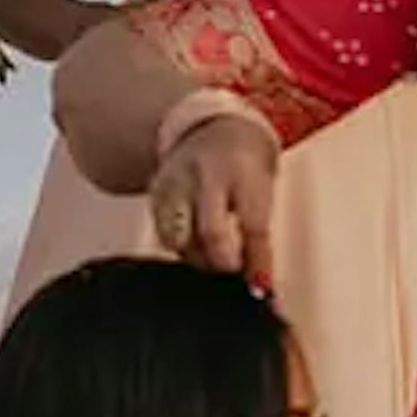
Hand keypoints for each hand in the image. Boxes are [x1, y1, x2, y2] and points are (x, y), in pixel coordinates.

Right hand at [148, 104, 279, 281]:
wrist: (214, 129)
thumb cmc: (243, 166)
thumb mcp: (261, 194)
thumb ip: (259, 239)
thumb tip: (261, 287)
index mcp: (242, 171)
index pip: (253, 224)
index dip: (258, 262)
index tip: (260, 287)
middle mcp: (204, 175)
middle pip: (209, 233)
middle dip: (221, 262)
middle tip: (232, 269)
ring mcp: (175, 183)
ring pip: (179, 240)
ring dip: (198, 258)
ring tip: (213, 254)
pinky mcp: (154, 194)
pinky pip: (163, 236)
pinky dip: (181, 248)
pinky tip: (194, 245)